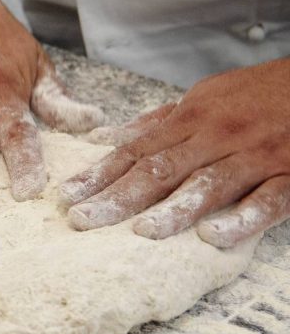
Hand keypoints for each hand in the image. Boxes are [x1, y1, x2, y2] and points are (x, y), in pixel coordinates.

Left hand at [60, 58, 289, 246]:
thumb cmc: (259, 96)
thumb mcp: (205, 98)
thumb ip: (158, 123)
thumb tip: (105, 138)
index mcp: (192, 120)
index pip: (135, 152)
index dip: (99, 174)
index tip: (66, 196)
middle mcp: (218, 137)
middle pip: (160, 170)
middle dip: (118, 196)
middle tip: (81, 220)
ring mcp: (255, 156)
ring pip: (209, 184)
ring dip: (173, 209)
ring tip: (140, 232)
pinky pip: (267, 200)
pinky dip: (241, 218)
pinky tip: (213, 238)